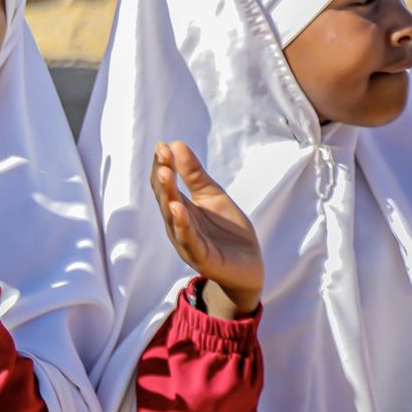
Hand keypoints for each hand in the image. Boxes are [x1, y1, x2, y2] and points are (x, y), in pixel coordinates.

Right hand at [152, 140, 262, 316]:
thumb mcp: (214, 197)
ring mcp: (187, 241)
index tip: (162, 144)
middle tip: (162, 154)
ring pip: (172, 216)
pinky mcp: (201, 257)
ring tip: (165, 174)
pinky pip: (188, 240)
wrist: (249, 268)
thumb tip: (176, 144)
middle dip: (162, 176)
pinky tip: (178, 208)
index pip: (165, 184)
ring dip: (167, 195)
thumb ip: (195, 175)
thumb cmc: (229, 232)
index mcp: (180, 208)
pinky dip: (181, 225)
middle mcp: (178, 224)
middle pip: (165, 197)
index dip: (163, 164)